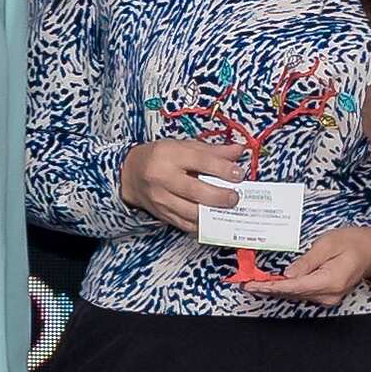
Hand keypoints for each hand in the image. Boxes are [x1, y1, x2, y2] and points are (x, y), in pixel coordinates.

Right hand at [118, 136, 248, 235]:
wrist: (131, 174)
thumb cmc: (161, 157)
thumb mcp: (184, 146)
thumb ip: (212, 151)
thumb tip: (238, 151)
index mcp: (169, 155)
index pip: (200, 161)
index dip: (222, 169)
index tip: (238, 174)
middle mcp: (162, 177)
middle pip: (195, 191)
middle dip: (220, 196)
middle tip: (235, 197)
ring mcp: (161, 199)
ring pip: (190, 211)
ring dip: (213, 213)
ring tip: (228, 209)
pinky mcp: (162, 214)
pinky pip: (185, 224)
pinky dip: (202, 224)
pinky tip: (214, 220)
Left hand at [245, 224, 370, 305]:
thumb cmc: (354, 242)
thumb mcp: (328, 244)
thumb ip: (307, 261)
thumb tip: (288, 275)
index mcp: (330, 281)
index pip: (293, 287)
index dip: (271, 287)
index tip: (253, 285)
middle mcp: (328, 294)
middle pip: (292, 294)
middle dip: (268, 289)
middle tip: (245, 284)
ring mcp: (329, 297)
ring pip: (296, 295)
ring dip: (275, 290)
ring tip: (254, 285)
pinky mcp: (327, 295)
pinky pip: (303, 293)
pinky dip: (287, 289)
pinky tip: (272, 285)